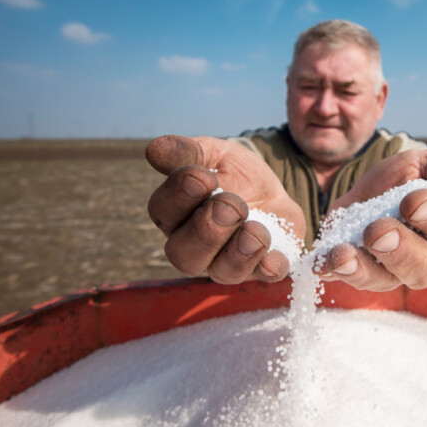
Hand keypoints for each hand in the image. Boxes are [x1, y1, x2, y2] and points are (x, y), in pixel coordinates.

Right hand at [146, 135, 304, 283]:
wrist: (272, 188)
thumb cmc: (233, 172)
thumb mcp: (214, 154)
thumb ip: (188, 152)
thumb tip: (154, 149)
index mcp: (176, 213)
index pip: (163, 211)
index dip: (179, 195)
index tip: (203, 177)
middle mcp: (195, 245)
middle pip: (183, 254)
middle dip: (207, 230)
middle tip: (231, 204)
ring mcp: (228, 262)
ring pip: (222, 272)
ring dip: (237, 253)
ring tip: (254, 230)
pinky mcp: (262, 267)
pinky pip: (264, 278)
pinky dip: (269, 269)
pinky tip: (273, 258)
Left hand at [319, 149, 426, 290]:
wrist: (363, 192)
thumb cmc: (402, 180)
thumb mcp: (423, 164)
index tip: (410, 202)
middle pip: (425, 267)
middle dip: (400, 250)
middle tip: (377, 232)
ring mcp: (393, 273)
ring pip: (386, 281)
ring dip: (363, 268)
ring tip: (344, 254)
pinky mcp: (363, 276)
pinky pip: (352, 281)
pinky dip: (336, 270)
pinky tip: (325, 261)